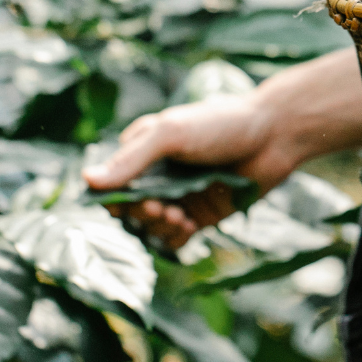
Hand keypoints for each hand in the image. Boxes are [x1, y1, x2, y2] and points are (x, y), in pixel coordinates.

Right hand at [84, 92, 287, 248]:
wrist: (274, 134)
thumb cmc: (221, 123)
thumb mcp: (172, 132)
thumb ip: (132, 158)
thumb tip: (87, 181)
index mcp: (144, 152)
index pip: (112, 185)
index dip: (114, 199)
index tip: (128, 202)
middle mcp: (159, 177)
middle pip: (131, 210)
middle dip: (140, 214)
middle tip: (160, 208)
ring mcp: (181, 197)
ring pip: (152, 227)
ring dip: (158, 228)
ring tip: (178, 216)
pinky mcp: (204, 214)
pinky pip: (178, 238)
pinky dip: (176, 238)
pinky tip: (188, 226)